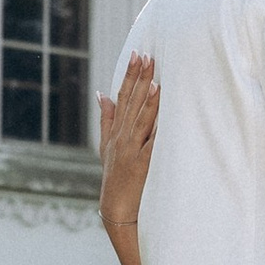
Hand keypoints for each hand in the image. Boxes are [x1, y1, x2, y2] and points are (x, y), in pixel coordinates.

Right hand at [98, 52, 159, 235]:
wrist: (117, 210)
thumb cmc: (115, 177)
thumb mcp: (106, 147)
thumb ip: (106, 120)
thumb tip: (102, 94)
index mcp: (115, 131)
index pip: (122, 96)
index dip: (129, 75)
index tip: (137, 54)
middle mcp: (121, 137)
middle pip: (131, 102)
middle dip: (139, 77)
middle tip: (147, 54)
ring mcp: (130, 150)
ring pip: (139, 118)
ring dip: (147, 97)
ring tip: (154, 76)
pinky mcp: (141, 163)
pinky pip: (150, 141)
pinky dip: (155, 125)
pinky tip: (162, 109)